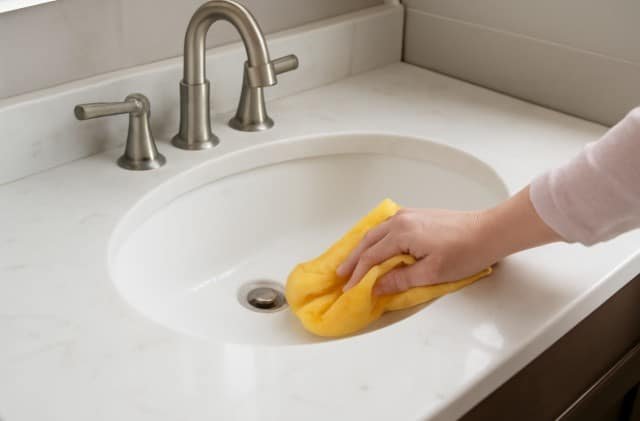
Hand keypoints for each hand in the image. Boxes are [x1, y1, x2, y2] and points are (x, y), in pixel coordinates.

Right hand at [337, 187, 561, 295]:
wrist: (489, 231)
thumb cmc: (465, 252)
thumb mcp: (432, 273)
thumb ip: (400, 279)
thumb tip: (376, 286)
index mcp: (402, 233)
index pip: (371, 257)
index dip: (358, 275)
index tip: (348, 289)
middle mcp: (400, 220)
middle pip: (368, 241)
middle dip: (353, 259)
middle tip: (340, 275)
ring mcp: (408, 215)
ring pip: (375, 231)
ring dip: (361, 247)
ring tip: (351, 262)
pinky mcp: (416, 215)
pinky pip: (386, 225)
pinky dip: (374, 237)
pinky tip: (374, 244)